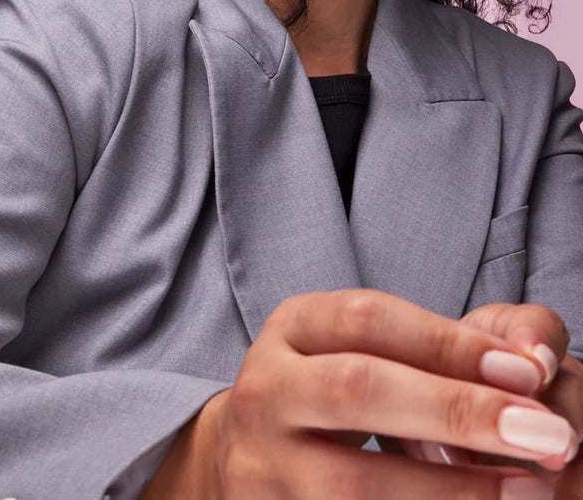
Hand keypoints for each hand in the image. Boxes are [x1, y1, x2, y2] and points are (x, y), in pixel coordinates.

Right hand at [139, 289, 578, 498]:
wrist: (254, 454)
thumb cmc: (340, 390)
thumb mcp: (374, 349)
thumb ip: (449, 345)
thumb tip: (533, 360)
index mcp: (291, 328)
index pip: (366, 319)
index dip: (449, 343)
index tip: (528, 373)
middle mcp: (264, 390)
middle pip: (357, 389)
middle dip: (457, 410)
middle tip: (547, 434)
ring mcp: (260, 465)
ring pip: (353, 483)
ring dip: (451, 489)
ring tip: (528, 488)